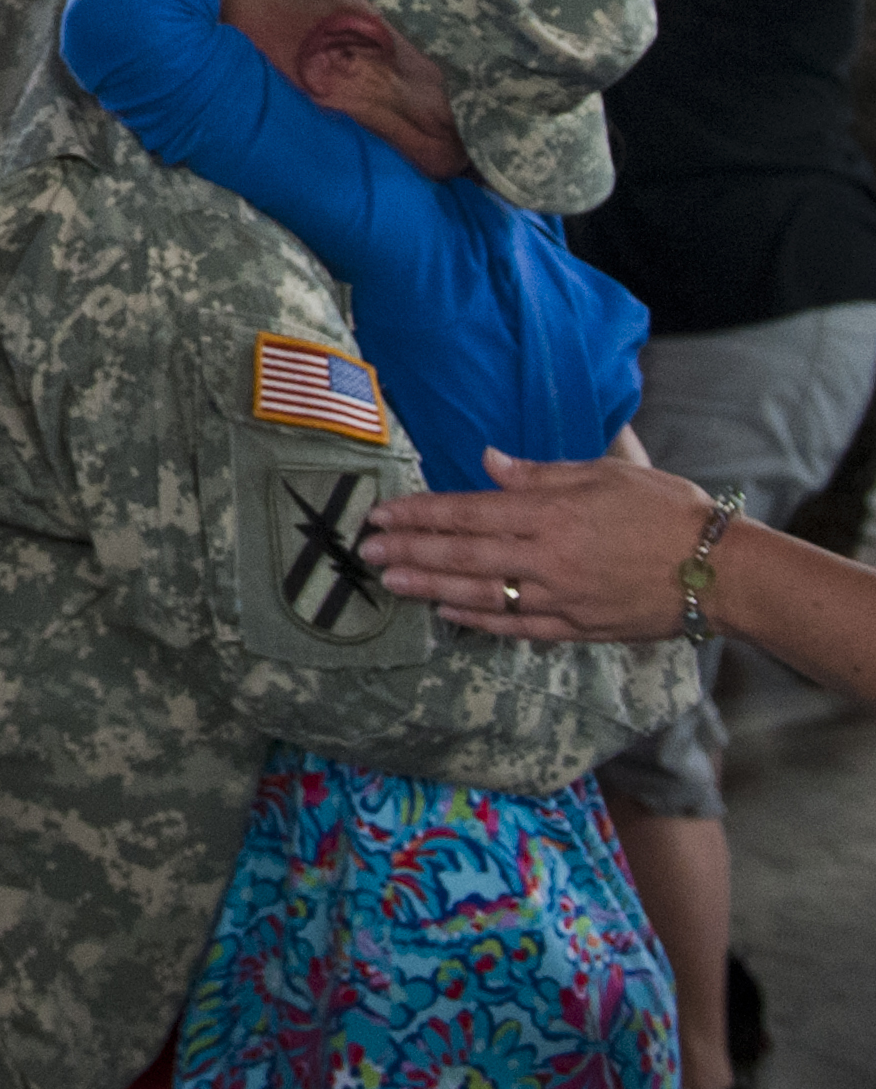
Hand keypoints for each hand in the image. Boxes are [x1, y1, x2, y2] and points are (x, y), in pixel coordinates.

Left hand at [358, 447, 702, 641]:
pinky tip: (449, 615)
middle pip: (463, 556)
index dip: (420, 514)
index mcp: (551, 514)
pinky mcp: (579, 627)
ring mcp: (561, 598)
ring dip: (431, 589)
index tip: (382, 513)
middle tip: (366, 552)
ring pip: (481, 595)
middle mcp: (547, 558)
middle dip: (409, 552)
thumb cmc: (667, 510)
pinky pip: (518, 627)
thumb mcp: (606, 473)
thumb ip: (540, 473)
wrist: (723, 571)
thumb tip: (488, 461)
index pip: (468, 512)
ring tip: (391, 583)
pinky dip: (480, 621)